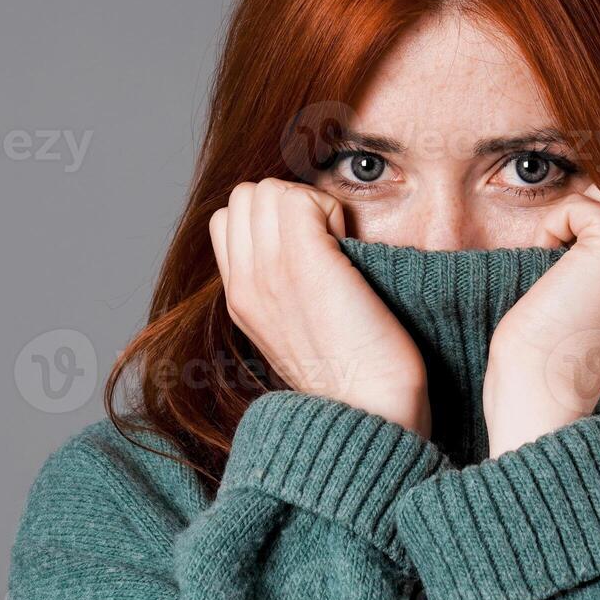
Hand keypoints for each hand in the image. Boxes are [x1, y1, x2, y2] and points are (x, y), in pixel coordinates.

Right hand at [210, 178, 431, 436]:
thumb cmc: (354, 374)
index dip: (270, 221)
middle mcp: (244, 284)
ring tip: (336, 246)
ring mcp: (269, 271)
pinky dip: (331, 211)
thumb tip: (303, 244)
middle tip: (324, 245)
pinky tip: (348, 246)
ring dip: (309, 204)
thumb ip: (282, 288)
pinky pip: (302, 197)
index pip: (229, 220)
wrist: (371, 411)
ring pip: (269, 188)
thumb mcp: (296, 330)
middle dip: (287, 205)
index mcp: (239, 300)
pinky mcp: (304, 263)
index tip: (308, 252)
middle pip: (246, 196)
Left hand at [483, 185, 599, 456]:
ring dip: (569, 232)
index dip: (598, 241)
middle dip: (585, 231)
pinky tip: (555, 283)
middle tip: (572, 291)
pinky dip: (548, 234)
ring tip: (565, 284)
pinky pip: (574, 206)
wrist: (544, 393)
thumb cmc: (563, 356)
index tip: (585, 295)